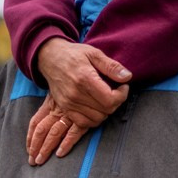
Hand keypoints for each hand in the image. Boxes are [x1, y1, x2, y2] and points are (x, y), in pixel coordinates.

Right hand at [26, 39, 130, 164]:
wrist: (50, 58)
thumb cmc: (73, 54)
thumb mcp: (94, 53)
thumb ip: (111, 66)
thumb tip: (127, 77)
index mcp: (85, 78)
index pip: (110, 99)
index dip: (122, 95)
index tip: (123, 86)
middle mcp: (76, 94)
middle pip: (106, 110)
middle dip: (116, 102)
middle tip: (115, 91)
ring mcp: (69, 103)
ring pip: (97, 119)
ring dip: (106, 111)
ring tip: (106, 98)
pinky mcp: (65, 108)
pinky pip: (83, 123)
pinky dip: (94, 119)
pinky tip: (96, 108)